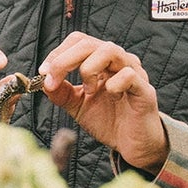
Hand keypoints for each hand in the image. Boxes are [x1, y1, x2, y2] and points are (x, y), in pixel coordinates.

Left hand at [39, 32, 169, 171]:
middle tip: (53, 80)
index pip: (78, 41)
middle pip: (89, 43)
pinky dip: (113, 85)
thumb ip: (61, 93)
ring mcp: (133, 72)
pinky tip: (112, 98)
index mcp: (102, 61)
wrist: (132, 145)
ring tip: (87, 91)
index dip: (58, 53)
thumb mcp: (78, 105)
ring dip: (89, 69)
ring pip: (110, 50)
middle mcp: (118, 61)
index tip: (44, 72)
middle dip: (65, 60)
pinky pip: (128, 75)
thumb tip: (44, 81)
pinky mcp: (144, 90)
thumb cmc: (109, 121)